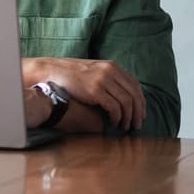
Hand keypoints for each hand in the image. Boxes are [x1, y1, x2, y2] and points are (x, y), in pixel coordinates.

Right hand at [21, 57, 145, 131]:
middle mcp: (110, 71)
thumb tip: (123, 94)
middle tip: (136, 125)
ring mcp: (103, 80)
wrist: (53, 70)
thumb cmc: (72, 74)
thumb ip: (109, 78)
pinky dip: (117, 117)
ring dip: (128, 117)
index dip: (141, 102)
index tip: (141, 114)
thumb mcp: (94, 70)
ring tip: (125, 127)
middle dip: (138, 112)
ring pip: (127, 102)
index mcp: (112, 66)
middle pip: (134, 94)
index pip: (135, 85)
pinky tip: (113, 122)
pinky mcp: (95, 90)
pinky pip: (114, 107)